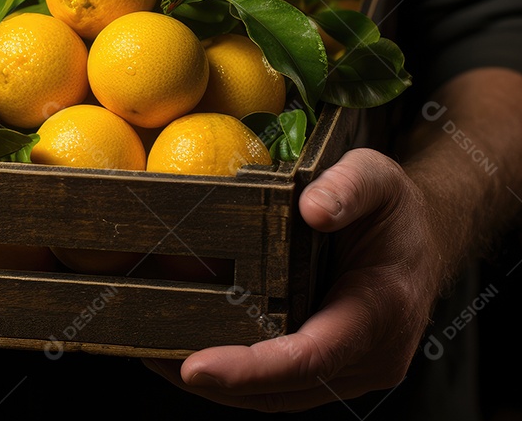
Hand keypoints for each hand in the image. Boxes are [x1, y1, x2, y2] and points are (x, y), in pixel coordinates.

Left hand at [143, 148, 441, 411]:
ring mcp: (349, 369)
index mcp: (380, 312)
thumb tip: (312, 208)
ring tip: (157, 353)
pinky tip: (190, 348)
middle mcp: (367, 356)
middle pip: (283, 388)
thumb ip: (348, 188)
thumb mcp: (378, 178)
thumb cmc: (394, 209)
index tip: (197, 367)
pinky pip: (279, 384)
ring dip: (218, 385)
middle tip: (152, 354)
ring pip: (277, 395)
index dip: (251, 368)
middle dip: (217, 382)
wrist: (421, 238)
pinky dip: (236, 374)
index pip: (309, 357)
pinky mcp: (330, 368)